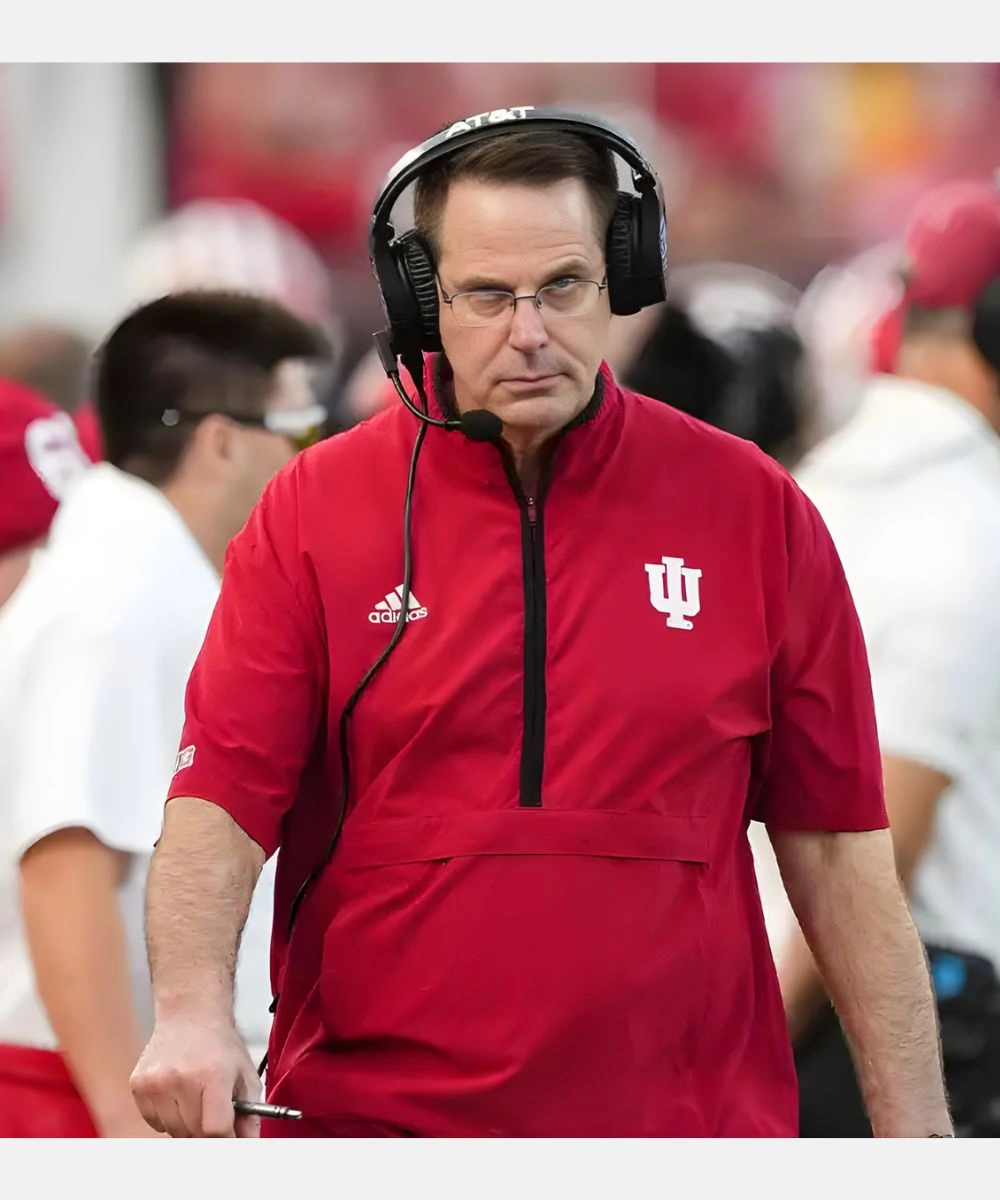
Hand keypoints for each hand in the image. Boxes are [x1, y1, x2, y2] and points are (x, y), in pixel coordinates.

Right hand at [130, 1013, 262, 1137]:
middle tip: (214, 1112)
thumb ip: (251, 1111)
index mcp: (213, 1075)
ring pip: (173, 1131)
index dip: (225, 1138)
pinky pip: (154, 1123)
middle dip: (207, 1131)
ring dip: (187, 1125)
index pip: (215, 1129)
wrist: (189, 1014)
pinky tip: (177, 1095)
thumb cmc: (219, 1044)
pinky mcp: (139, 1085)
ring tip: (195, 1099)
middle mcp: (182, 1079)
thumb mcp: (245, 1073)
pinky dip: (168, 1118)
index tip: (229, 1136)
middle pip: (194, 1134)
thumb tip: (249, 1142)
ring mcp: (157, 1082)